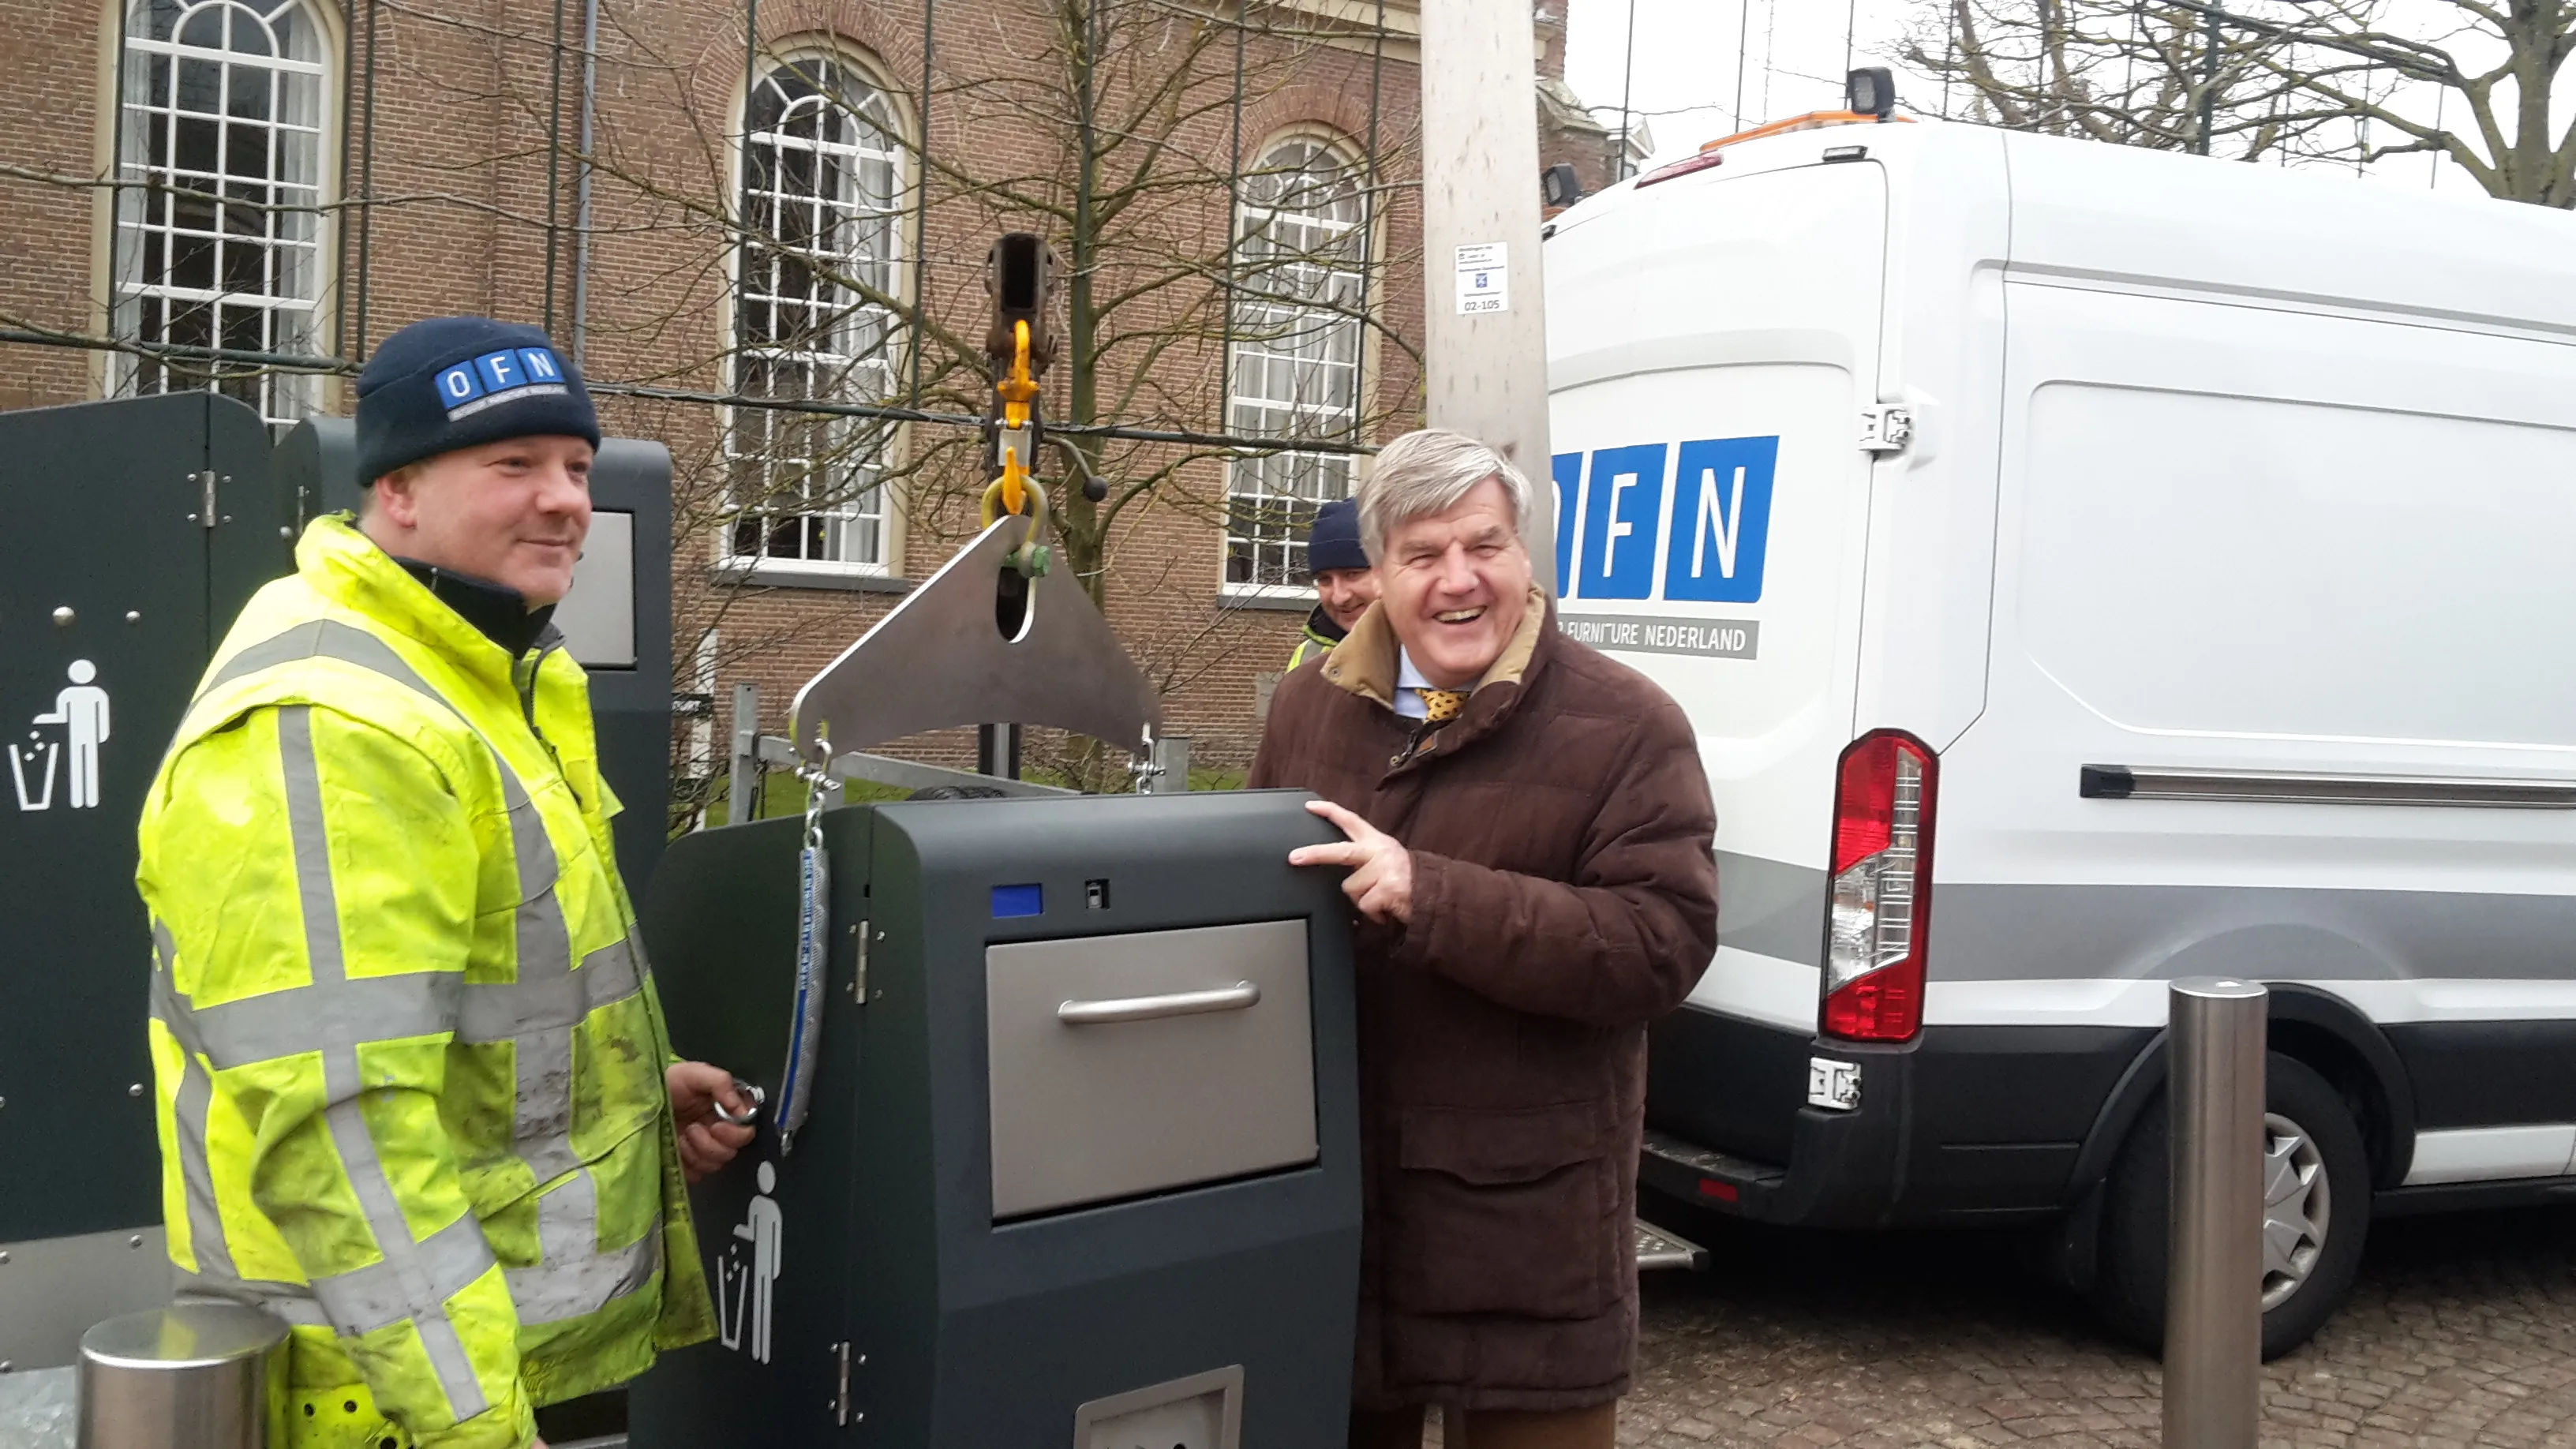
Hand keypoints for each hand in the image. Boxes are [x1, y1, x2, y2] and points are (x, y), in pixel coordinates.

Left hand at [667, 1062, 756, 1181]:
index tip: (716, 1125)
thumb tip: (741, 1109)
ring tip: (681, 1135)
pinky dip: (687, 1163)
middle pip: (732, 1151)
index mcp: (726, 1111)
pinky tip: (675, 1148)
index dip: (735, 1132)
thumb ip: (721, 1083)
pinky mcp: (688, 1164)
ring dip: (697, 1151)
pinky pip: (697, 1174)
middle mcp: (719, 1131)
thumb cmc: (667, 1083)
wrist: (637, 1101)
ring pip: (715, 1164)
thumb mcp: (693, 1073)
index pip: (745, 1130)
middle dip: (712, 1143)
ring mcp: (703, 1149)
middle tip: (693, 1129)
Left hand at [1287, 799, 1413, 923]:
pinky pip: (1365, 906)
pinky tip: (1384, 910)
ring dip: (1360, 900)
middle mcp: (1379, 851)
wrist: (1434, 893)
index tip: (1309, 806)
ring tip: (1377, 899)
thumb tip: (1340, 877)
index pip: (1351, 821)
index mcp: (1376, 842)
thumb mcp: (1385, 860)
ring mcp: (1384, 869)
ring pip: (1350, 889)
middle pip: (1340, 851)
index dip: (1330, 812)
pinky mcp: (1388, 888)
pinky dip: (1372, 913)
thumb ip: (1363, 860)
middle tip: (1294, 857)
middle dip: (1315, 854)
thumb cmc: (1405, 878)